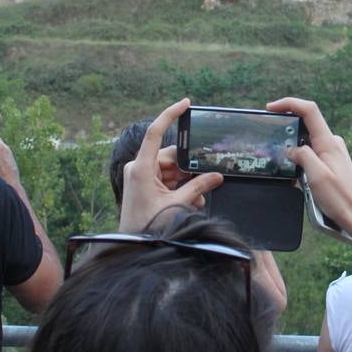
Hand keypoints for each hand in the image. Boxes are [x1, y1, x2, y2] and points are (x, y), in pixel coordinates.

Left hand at [121, 99, 223, 233]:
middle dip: (189, 169)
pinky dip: (180, 188)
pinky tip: (193, 202)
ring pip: (172, 170)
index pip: (155, 132)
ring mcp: (141, 177)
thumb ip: (198, 187)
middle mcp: (139, 168)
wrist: (134, 248)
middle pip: (171, 156)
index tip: (186, 103)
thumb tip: (218, 176)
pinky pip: (167, 180)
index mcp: (141, 167)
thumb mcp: (178, 204)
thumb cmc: (149, 226)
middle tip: (207, 181)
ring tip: (199, 199)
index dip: (170, 115)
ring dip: (187, 182)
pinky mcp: (145, 187)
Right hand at [266, 97, 351, 251]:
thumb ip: (302, 155)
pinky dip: (300, 158)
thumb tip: (291, 149)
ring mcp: (332, 152)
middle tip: (270, 136)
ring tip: (280, 160)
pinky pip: (312, 153)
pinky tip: (293, 173)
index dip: (289, 103)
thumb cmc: (340, 197)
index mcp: (328, 141)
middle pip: (306, 123)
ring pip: (307, 140)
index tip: (270, 108)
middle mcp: (332, 142)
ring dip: (293, 146)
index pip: (309, 110)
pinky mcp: (331, 163)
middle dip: (288, 126)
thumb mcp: (316, 175)